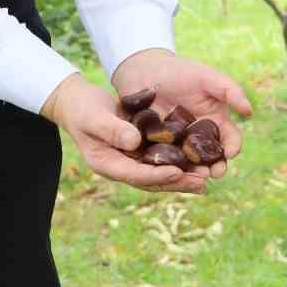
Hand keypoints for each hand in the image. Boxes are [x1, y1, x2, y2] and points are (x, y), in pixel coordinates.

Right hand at [40, 72, 205, 193]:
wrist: (80, 103)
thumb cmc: (83, 109)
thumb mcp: (94, 117)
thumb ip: (112, 130)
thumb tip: (135, 142)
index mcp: (108, 164)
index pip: (135, 174)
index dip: (157, 175)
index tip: (177, 173)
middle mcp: (122, 166)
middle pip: (152, 180)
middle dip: (176, 182)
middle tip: (201, 184)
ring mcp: (132, 159)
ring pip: (159, 172)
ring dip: (182, 176)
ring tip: (206, 178)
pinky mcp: (141, 149)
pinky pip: (162, 158)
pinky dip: (179, 160)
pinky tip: (199, 160)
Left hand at [111, 48, 253, 180]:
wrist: (143, 70)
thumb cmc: (180, 71)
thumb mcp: (207, 77)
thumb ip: (230, 91)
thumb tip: (249, 112)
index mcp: (215, 120)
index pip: (230, 138)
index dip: (233, 147)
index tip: (231, 153)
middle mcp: (199, 136)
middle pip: (212, 157)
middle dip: (216, 167)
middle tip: (214, 173)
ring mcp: (178, 144)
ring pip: (190, 163)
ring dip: (194, 172)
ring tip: (194, 176)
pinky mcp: (157, 147)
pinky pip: (165, 161)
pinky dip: (169, 168)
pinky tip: (169, 172)